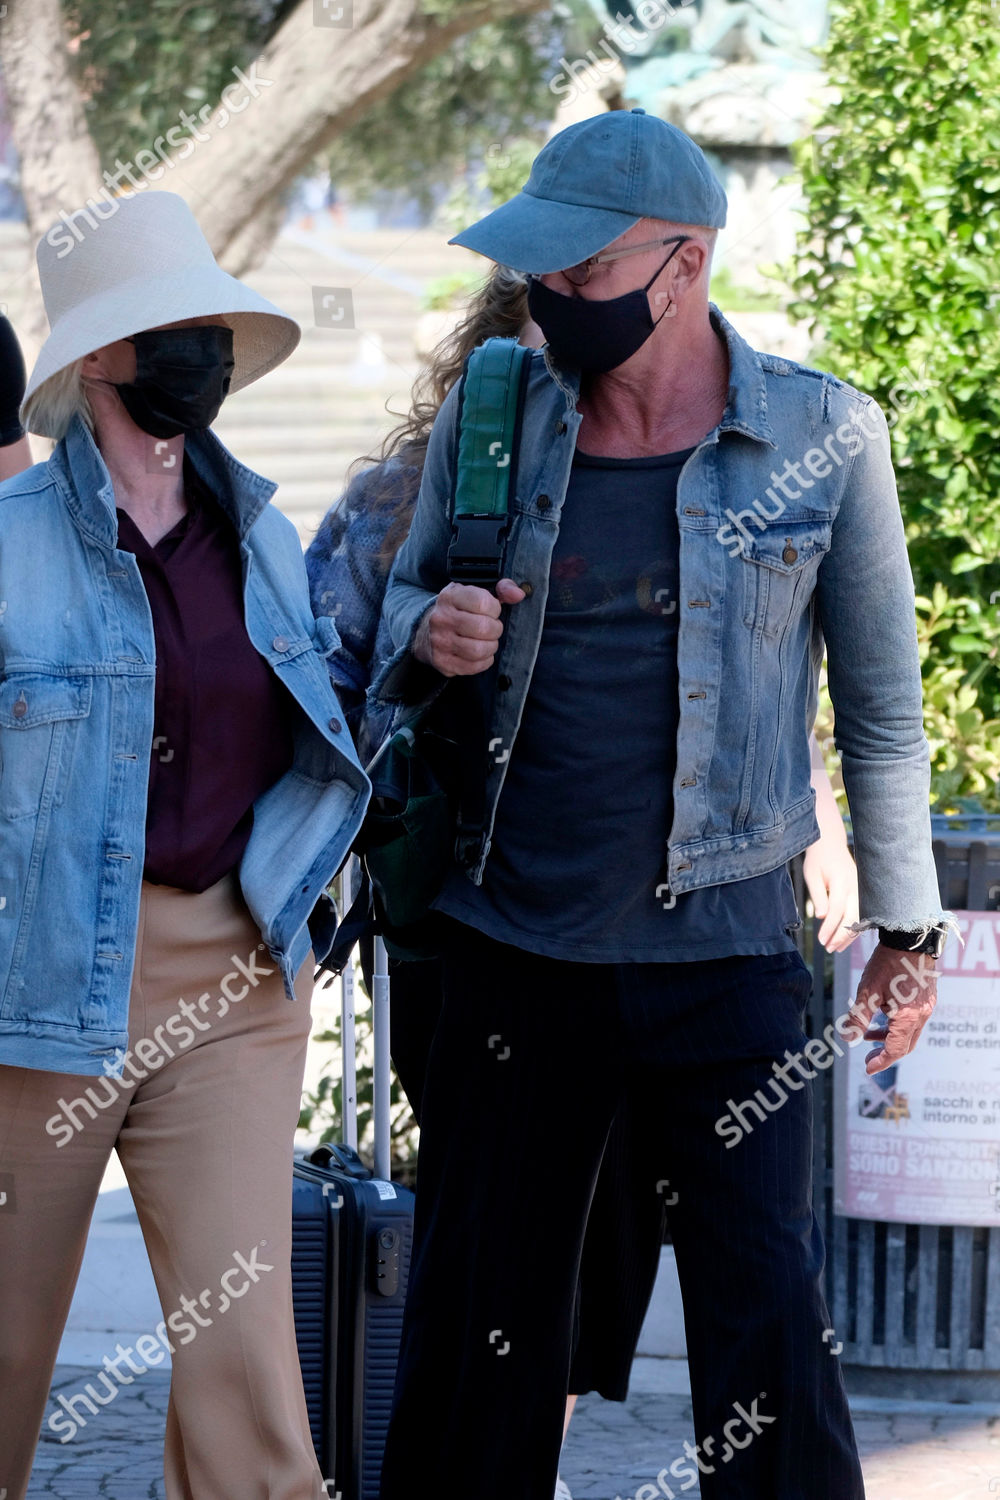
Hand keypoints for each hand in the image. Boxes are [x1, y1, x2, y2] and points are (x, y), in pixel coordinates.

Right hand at [412, 578, 525, 676]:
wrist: (425, 631)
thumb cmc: (459, 611)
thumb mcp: (475, 593)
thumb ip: (501, 589)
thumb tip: (518, 594)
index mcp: (450, 597)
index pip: (483, 602)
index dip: (495, 609)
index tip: (491, 611)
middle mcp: (441, 618)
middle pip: (483, 628)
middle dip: (495, 630)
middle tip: (492, 629)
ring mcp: (440, 641)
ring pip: (479, 650)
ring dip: (491, 647)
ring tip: (487, 641)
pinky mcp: (442, 661)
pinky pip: (474, 666)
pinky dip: (484, 661)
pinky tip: (481, 654)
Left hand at [803, 839, 858, 951]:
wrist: (831, 845)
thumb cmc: (819, 860)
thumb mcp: (812, 875)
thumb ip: (818, 896)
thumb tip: (822, 917)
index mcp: (842, 881)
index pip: (837, 910)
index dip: (830, 927)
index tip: (821, 940)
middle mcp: (856, 887)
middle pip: (852, 917)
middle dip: (841, 936)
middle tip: (829, 949)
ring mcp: (862, 890)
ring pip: (860, 918)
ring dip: (849, 935)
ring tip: (836, 948)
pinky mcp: (863, 893)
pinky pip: (861, 914)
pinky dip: (854, 928)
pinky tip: (845, 939)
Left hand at [840, 943, 937, 1074]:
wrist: (909, 939)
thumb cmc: (887, 964)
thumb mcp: (868, 992)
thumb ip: (858, 1018)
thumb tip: (847, 1038)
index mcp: (908, 1017)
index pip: (895, 1050)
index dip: (881, 1061)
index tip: (868, 1068)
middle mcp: (922, 1015)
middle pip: (905, 1045)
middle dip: (886, 1053)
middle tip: (868, 1057)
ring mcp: (927, 1007)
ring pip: (909, 1032)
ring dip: (890, 1037)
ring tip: (868, 1034)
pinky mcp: (927, 998)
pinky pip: (913, 1020)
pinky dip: (897, 1025)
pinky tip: (882, 1016)